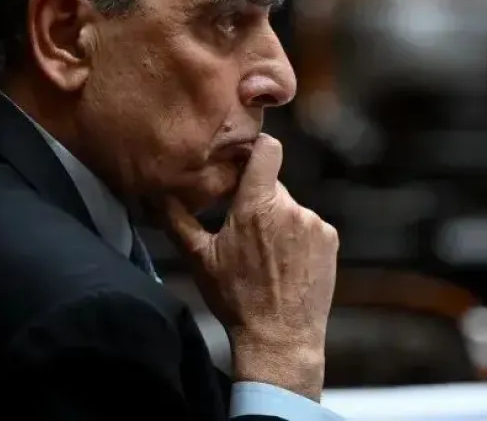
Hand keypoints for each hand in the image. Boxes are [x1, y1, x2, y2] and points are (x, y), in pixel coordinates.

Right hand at [163, 134, 338, 400]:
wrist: (280, 338)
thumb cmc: (236, 299)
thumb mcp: (200, 260)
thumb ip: (178, 219)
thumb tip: (156, 193)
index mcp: (256, 205)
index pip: (267, 149)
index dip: (256, 149)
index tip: (244, 160)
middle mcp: (290, 207)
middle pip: (273, 185)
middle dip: (259, 200)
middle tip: (245, 231)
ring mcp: (314, 223)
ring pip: (291, 208)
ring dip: (279, 221)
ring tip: (267, 256)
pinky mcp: (330, 238)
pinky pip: (310, 225)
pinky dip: (299, 237)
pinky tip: (288, 264)